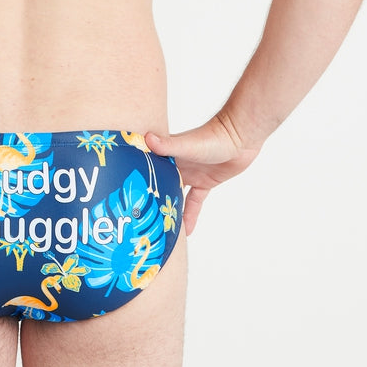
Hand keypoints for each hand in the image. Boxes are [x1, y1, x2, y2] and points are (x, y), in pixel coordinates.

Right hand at [144, 113, 261, 234]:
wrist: (240, 138)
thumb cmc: (213, 136)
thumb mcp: (188, 144)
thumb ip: (168, 145)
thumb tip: (147, 139)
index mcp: (167, 155)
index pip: (149, 170)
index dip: (138, 183)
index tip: (126, 198)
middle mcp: (176, 165)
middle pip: (161, 186)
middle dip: (152, 201)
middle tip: (140, 221)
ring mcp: (190, 175)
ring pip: (176, 196)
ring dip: (170, 210)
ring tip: (160, 229)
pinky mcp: (204, 183)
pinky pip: (194, 202)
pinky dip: (190, 215)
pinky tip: (186, 230)